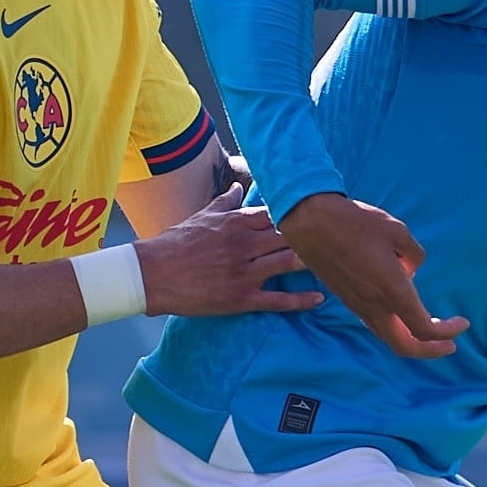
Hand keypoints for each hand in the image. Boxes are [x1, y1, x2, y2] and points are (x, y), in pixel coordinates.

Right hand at [133, 186, 316, 318]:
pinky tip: (319, 297)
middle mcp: (244, 244)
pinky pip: (278, 300)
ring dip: (313, 263)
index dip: (299, 214)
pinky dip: (302, 300)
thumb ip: (225, 203)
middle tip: (335, 240)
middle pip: (290, 237)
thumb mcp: (201, 217)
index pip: (277, 213)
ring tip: (334, 264)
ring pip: (289, 263)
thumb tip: (238, 187)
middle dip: (313, 238)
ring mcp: (244, 272)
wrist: (151, 274)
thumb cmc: (175, 244)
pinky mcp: (241, 297)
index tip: (318, 215)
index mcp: (236, 222)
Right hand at [278, 192, 464, 359]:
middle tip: (449, 346)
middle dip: (430, 351)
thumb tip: (410, 270)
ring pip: (388, 336)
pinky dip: (395, 326)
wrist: (311, 223)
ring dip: (411, 339)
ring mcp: (358, 305)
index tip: (461, 323)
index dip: (447, 332)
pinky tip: (402, 309)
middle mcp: (375, 305)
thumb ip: (413, 256)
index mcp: (392, 291)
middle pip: (404, 346)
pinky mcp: (348, 299)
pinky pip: (375, 323)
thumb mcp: (397, 231)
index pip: (424, 329)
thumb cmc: (355, 223)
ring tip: (429, 329)